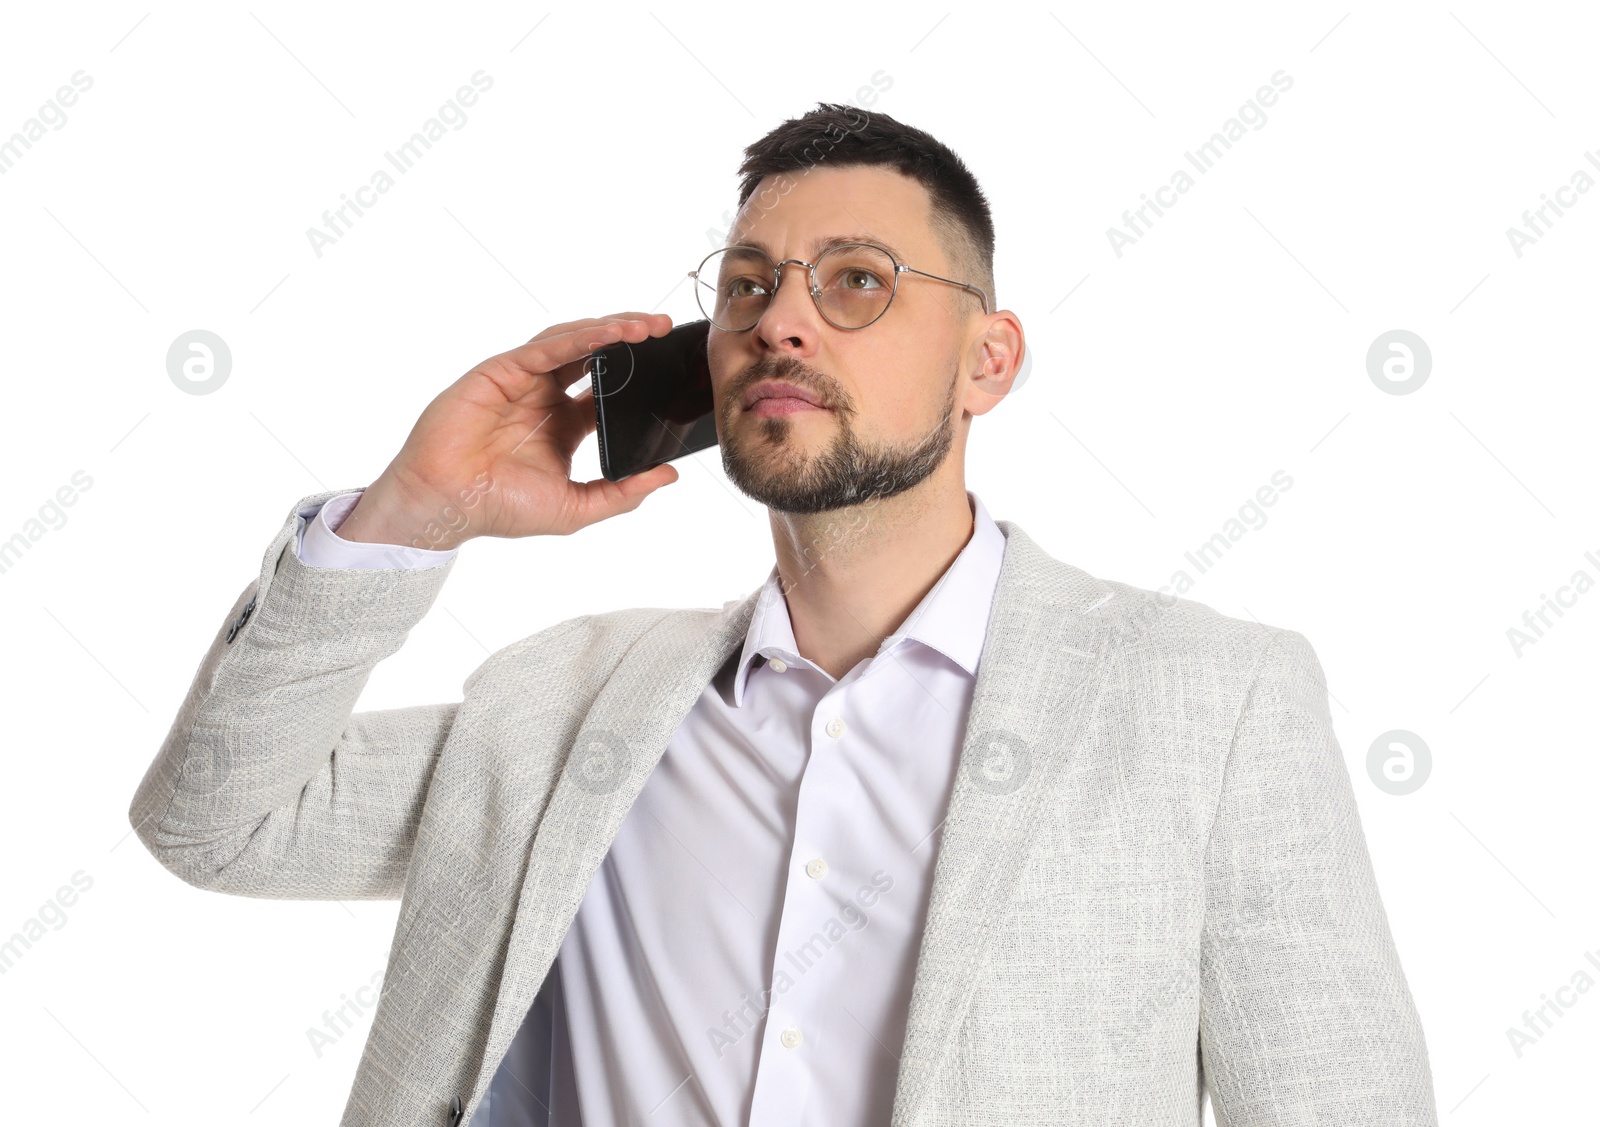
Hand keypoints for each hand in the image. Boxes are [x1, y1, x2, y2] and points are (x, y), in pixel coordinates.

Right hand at [335, 313, 679, 549]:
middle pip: (594, 354)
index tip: (672, 362)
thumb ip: (623, 493)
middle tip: (664, 326)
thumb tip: (668, 475)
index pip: (608, 387)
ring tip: (644, 326)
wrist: (446, 506)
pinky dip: (578, 338)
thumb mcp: (576, 507)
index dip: (639, 372)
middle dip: (630, 337)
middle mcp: (545, 396)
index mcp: (564, 424)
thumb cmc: (500, 509)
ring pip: (572, 341)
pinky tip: (608, 335)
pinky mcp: (500, 371)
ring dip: (609, 329)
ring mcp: (522, 381)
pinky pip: (544, 348)